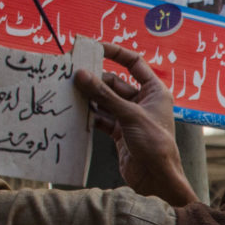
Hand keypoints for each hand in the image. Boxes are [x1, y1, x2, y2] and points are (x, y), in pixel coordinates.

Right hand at [73, 43, 198, 206]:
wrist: (156, 178)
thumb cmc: (154, 144)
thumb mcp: (129, 115)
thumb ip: (104, 95)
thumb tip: (81, 74)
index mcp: (154, 91)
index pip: (133, 63)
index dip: (115, 52)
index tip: (93, 46)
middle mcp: (143, 101)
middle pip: (113, 82)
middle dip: (94, 80)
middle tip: (70, 75)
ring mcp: (130, 117)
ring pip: (104, 100)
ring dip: (88, 97)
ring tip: (67, 92)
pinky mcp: (119, 132)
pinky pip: (101, 117)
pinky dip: (89, 114)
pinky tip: (74, 111)